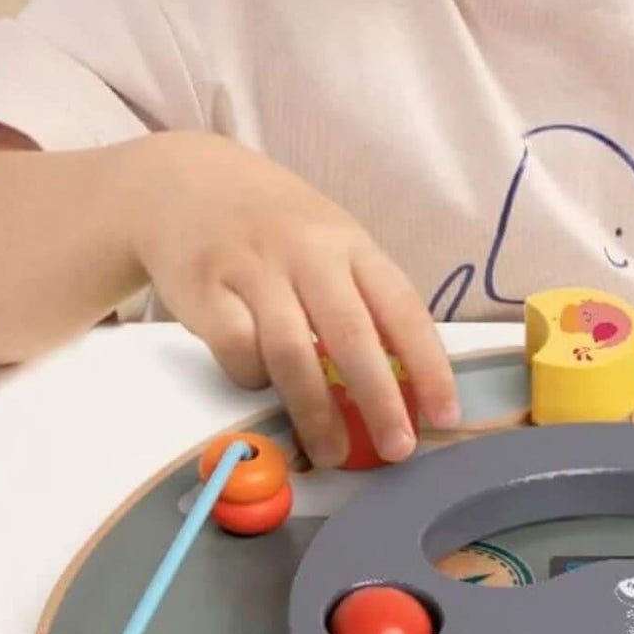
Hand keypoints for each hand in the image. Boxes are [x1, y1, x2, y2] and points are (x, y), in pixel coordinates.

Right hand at [128, 133, 459, 464]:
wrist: (186, 180)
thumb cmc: (273, 224)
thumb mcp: (328, 240)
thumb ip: (359, 297)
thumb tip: (400, 381)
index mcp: (349, 243)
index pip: (402, 308)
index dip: (429, 365)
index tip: (446, 414)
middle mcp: (306, 252)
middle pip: (352, 335)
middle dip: (380, 400)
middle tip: (397, 449)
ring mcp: (253, 269)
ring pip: (292, 352)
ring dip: (316, 411)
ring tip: (330, 453)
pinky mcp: (205, 288)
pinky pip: (236, 348)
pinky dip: (252, 376)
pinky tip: (259, 383)